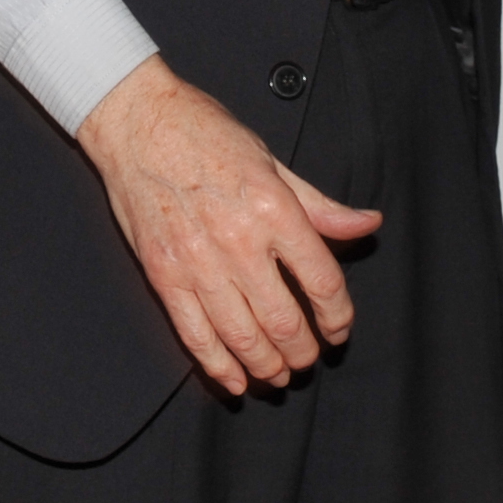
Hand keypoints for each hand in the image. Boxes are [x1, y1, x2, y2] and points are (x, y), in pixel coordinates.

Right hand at [74, 59, 380, 393]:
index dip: (338, 316)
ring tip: (278, 374)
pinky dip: (217, 367)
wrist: (136, 121)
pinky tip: (235, 381)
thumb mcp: (272, 161)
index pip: (322, 281)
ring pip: (242, 337)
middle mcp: (239, 241)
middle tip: (309, 358)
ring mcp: (197, 262)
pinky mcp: (163, 275)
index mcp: (273, 209)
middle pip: (285, 321)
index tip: (339, 329)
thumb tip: (366, 224)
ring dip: (267, 366)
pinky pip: (194, 335)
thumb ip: (320, 204)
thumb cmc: (203, 132)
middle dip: (304, 352)